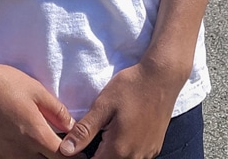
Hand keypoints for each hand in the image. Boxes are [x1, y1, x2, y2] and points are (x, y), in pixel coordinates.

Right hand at [0, 58, 83, 158]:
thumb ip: (56, 110)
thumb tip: (71, 125)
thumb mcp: (35, 90)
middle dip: (51, 158)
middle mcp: (20, 152)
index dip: (73, 158)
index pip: (62, 158)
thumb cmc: (2, 83)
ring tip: (32, 146)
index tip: (78, 157)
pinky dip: (12, 158)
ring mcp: (1, 157)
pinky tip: (12, 147)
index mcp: (35, 135)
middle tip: (52, 149)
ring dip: (32, 158)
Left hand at [58, 61, 180, 158]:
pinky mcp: (154, 148)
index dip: (82, 158)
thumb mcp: (103, 105)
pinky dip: (125, 151)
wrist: (162, 77)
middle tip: (92, 136)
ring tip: (105, 134)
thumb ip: (85, 131)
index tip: (77, 147)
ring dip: (111, 154)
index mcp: (119, 149)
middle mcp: (135, 158)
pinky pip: (135, 157)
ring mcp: (147, 154)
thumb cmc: (131, 87)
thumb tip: (66, 150)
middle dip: (97, 156)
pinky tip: (121, 134)